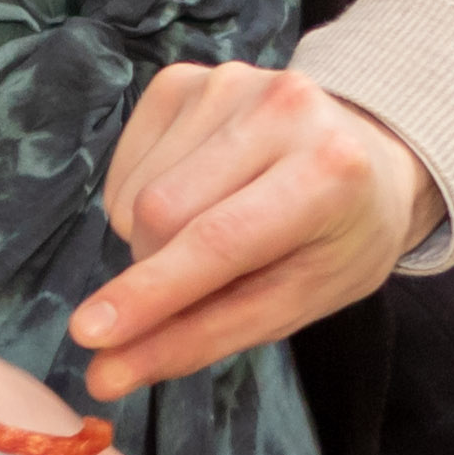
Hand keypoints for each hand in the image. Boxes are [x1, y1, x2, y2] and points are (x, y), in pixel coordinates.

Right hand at [69, 63, 444, 404]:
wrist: (365, 157)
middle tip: (198, 286)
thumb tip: (105, 375)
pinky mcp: (185, 78)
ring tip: (211, 233)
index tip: (88, 335)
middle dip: (155, 270)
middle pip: (161, 211)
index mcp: (330, 171)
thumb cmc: (336, 242)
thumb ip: (201, 339)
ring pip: (137, 191)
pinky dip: (139, 203)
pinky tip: (193, 199)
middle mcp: (281, 107)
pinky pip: (126, 165)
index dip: (150, 291)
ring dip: (151, 239)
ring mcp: (228, 81)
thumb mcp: (293, 304)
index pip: (219, 240)